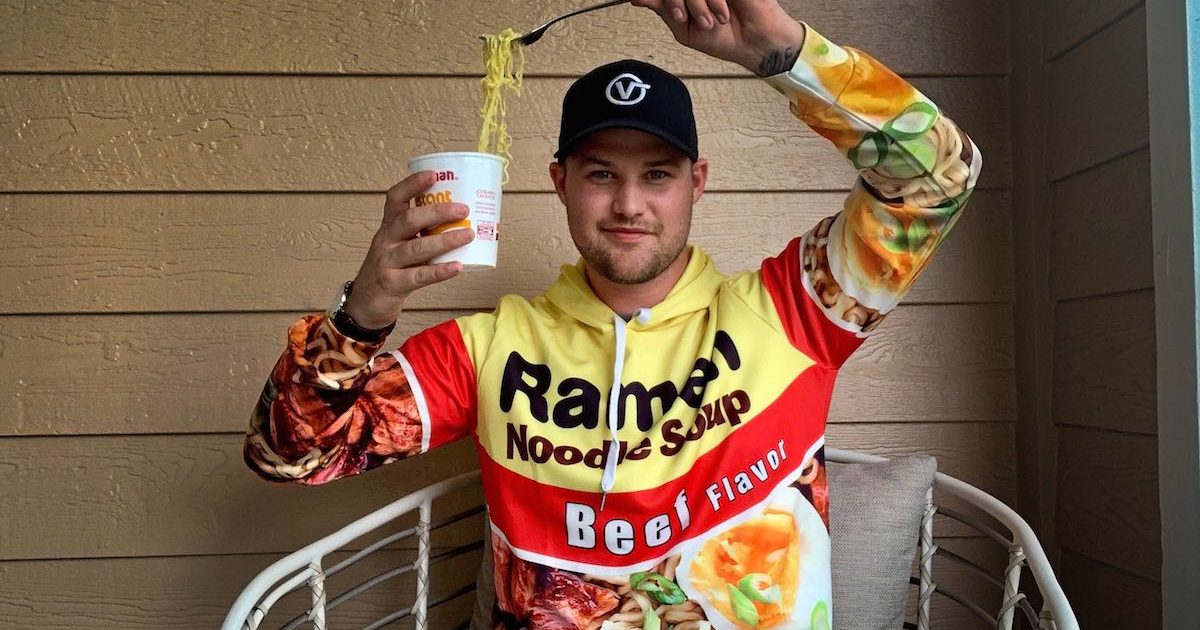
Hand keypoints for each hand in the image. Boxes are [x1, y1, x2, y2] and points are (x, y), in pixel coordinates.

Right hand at [344, 171, 474, 328]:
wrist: (365, 303)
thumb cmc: (391, 270)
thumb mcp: (400, 245)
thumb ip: (423, 234)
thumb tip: (464, 220)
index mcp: (388, 226)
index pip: (395, 198)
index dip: (412, 184)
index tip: (434, 174)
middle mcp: (385, 240)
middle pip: (409, 220)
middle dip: (438, 212)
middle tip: (463, 209)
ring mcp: (387, 262)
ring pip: (416, 247)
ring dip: (445, 240)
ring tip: (468, 234)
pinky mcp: (392, 284)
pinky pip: (419, 276)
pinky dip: (439, 271)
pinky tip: (457, 266)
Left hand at [631, 0, 805, 75]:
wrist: (755, 43)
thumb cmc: (724, 38)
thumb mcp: (685, 30)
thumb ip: (663, 10)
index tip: (661, 8)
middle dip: (677, 3)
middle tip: (690, 20)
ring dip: (699, 6)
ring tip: (714, 22)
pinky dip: (713, 1)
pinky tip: (722, 15)